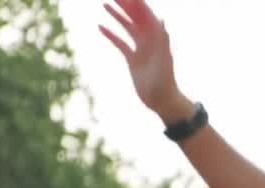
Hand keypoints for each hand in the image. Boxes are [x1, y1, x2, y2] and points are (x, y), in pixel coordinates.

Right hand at [99, 0, 186, 118]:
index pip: (147, 16)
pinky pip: (121, 44)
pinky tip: (100, 26)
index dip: (138, 4)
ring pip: (128, 28)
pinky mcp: (133, 60)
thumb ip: (161, 40)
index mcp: (158, 39)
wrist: (162, 101)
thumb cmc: (164, 82)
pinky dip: (111, 35)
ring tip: (105, 3)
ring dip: (118, 16)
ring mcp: (141, 50)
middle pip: (136, 18)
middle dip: (126, 5)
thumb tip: (161, 19)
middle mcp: (150, 41)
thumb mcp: (162, 60)